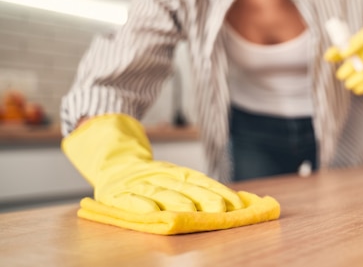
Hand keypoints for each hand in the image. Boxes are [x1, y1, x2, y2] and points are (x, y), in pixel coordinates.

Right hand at [62, 114, 279, 233]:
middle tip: (220, 209)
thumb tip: (234, 204)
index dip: (218, 191)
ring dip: (176, 202)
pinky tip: (151, 212)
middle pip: (184, 187)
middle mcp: (160, 176)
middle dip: (203, 198)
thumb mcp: (175, 178)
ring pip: (159, 193)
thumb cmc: (151, 179)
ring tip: (190, 211)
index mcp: (176, 173)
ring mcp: (138, 184)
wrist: (113, 163)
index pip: (201, 181)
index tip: (235, 204)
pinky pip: (128, 200)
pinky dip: (139, 205)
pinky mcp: (116, 194)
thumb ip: (198, 189)